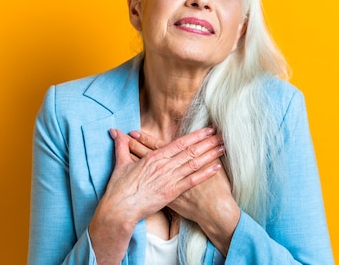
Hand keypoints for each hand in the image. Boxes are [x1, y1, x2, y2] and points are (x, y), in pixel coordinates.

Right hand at [88, 127, 223, 264]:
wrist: (120, 208)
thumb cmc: (119, 188)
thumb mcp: (121, 163)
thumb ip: (121, 146)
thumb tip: (115, 132)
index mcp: (154, 157)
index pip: (180, 142)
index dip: (195, 135)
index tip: (208, 130)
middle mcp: (164, 165)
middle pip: (191, 150)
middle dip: (208, 142)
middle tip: (222, 135)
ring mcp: (169, 179)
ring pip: (194, 163)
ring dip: (210, 154)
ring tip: (223, 147)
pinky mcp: (172, 193)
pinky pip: (192, 181)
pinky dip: (205, 173)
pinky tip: (217, 168)